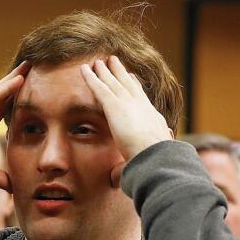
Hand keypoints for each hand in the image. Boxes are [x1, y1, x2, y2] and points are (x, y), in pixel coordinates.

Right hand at [0, 63, 27, 188]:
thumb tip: (13, 186)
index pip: (3, 112)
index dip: (19, 103)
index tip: (38, 95)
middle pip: (3, 97)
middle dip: (20, 84)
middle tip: (39, 70)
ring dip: (15, 79)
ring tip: (32, 66)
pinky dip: (4, 89)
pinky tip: (18, 80)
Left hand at [79, 56, 171, 184]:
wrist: (155, 155)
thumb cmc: (154, 163)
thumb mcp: (145, 163)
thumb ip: (130, 166)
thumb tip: (119, 179)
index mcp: (151, 119)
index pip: (142, 100)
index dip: (136, 89)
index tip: (133, 80)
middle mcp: (141, 106)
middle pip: (129, 85)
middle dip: (121, 73)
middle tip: (116, 62)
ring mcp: (128, 104)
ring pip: (114, 83)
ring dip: (106, 71)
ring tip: (99, 60)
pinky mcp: (114, 106)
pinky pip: (99, 88)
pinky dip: (91, 77)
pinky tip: (84, 69)